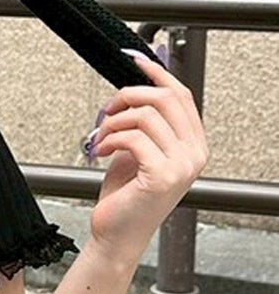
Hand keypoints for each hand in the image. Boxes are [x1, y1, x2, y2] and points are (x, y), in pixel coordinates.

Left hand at [87, 50, 207, 263]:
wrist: (116, 234)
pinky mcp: (161, 176)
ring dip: (114, 122)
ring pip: (145, 115)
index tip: (132, 59)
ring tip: (101, 138)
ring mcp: (181, 166)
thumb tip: (133, 87)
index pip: (180, 95)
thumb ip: (143, 124)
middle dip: (128, 96)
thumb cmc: (125, 197)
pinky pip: (133, 138)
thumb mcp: (137, 151)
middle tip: (107, 110)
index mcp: (193, 145)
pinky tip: (100, 151)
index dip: (156, 73)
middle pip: (165, 98)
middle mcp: (194, 154)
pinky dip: (110, 139)